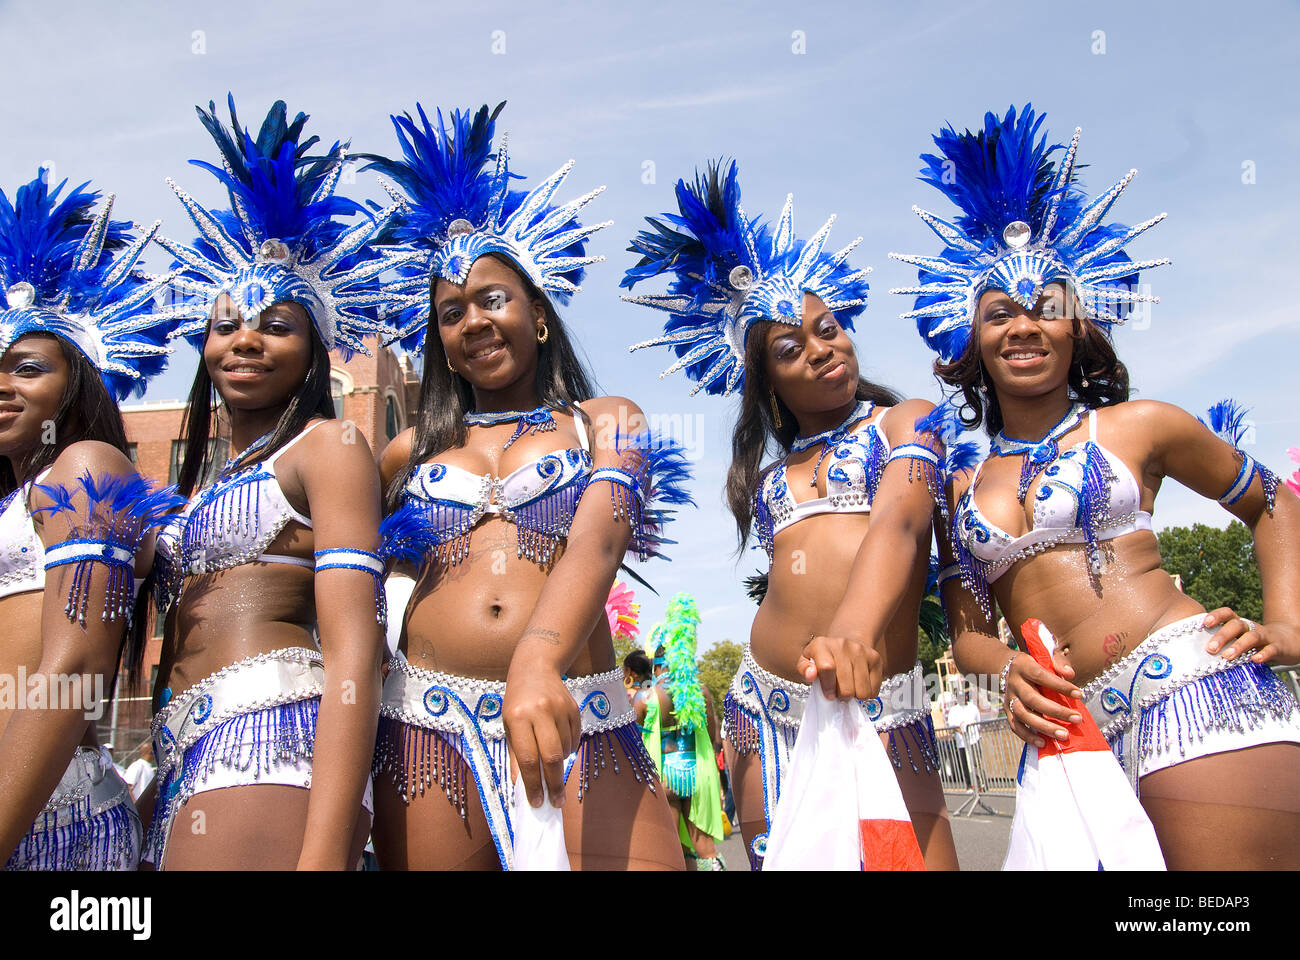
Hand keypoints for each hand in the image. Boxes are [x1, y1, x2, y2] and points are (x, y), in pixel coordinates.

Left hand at [503, 665, 579, 808]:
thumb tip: (521, 787)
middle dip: (553, 783)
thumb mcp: (509, 726)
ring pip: (565, 749)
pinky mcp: (574, 708)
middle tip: (556, 801)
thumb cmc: (517, 702)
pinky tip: (560, 744)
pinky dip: (568, 749)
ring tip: (552, 762)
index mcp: (518, 717)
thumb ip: (516, 756)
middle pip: (551, 756)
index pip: (528, 758)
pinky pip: (575, 739)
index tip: (537, 802)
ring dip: (559, 763)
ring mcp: (559, 708)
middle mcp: (539, 712)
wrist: (535, 668)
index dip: (532, 783)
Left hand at [797, 635, 882, 700]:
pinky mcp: (875, 658)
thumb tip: (810, 675)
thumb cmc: (824, 657)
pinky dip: (867, 693)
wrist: (848, 640)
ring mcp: (861, 650)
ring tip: (849, 687)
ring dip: (855, 696)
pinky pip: (873, 690)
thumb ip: (804, 669)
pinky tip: (859, 684)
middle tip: (838, 691)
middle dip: (841, 696)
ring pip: (862, 691)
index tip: (828, 696)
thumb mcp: (807, 660)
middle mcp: (843, 644)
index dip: (828, 687)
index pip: (827, 668)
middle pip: (847, 687)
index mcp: (822, 644)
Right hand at [1003, 653, 1083, 748]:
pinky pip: (1015, 726)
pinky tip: (1043, 743)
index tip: (1079, 694)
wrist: (1005, 668)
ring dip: (1044, 727)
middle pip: (1032, 699)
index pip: (1041, 676)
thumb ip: (1059, 663)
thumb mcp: (1044, 657)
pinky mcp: (1007, 711)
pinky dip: (1028, 736)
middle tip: (1076, 719)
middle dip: (1056, 711)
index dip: (1060, 686)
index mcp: (1023, 666)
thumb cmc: (1033, 665)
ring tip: (1064, 735)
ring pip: (1023, 715)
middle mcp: (1014, 683)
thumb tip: (1070, 674)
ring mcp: (1009, 698)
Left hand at [1203, 607, 1299, 664]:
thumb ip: (1220, 644)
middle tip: (1210, 649)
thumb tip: (1193, 654)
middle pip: (1236, 625)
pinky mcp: (1277, 647)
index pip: (1227, 613)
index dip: (1217, 616)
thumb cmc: (1252, 643)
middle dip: (1222, 636)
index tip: (1205, 624)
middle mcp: (1250, 627)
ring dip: (1238, 646)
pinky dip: (1263, 654)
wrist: (1285, 642)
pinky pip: (1271, 649)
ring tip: (1227, 656)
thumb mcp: (1237, 640)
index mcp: (1238, 624)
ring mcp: (1264, 636)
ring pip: (1251, 637)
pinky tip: (1255, 660)